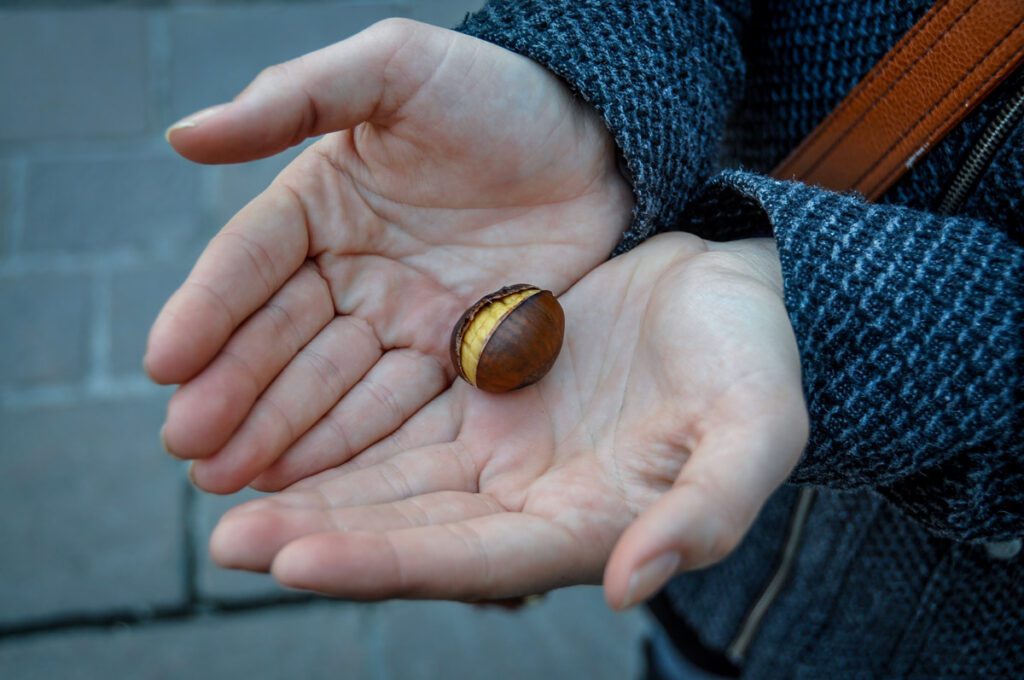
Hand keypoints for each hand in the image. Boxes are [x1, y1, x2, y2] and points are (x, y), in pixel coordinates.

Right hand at [145, 20, 632, 492]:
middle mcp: (351, 271)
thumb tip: (183, 136)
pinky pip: (399, 405)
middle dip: (234, 394)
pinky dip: (354, 442)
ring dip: (281, 433)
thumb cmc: (495, 93)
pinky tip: (309, 480)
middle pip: (281, 338)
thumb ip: (296, 98)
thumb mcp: (395, 69)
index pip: (251, 262)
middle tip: (188, 449)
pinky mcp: (456, 354)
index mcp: (321, 204)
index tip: (166, 363)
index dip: (207, 311)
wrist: (600, 141)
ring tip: (230, 478)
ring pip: (331, 384)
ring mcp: (403, 319)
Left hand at [208, 233, 808, 607]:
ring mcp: (502, 448)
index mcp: (587, 524)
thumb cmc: (756, 361)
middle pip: (410, 531)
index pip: (471, 559)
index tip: (294, 558)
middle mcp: (529, 500)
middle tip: (225, 538)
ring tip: (222, 488)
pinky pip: (399, 420)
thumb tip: (633, 587)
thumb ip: (707, 510)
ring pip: (391, 480)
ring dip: (312, 488)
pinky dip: (341, 430)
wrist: (735, 290)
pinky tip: (280, 424)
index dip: (385, 564)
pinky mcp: (486, 394)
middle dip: (320, 536)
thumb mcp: (755, 429)